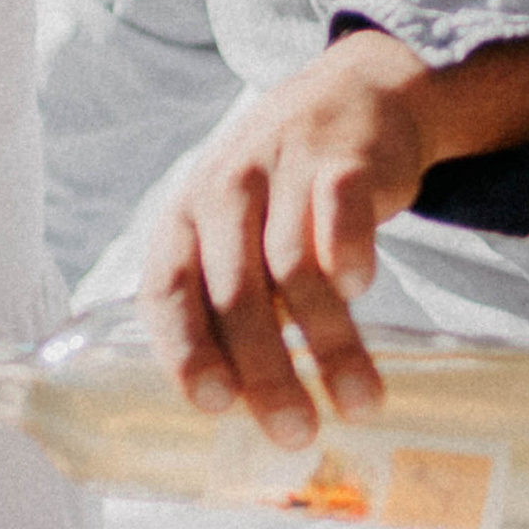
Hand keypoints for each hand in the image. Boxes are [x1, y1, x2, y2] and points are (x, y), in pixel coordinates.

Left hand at [138, 32, 436, 445]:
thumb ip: (237, 304)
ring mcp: (280, 171)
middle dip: (264, 370)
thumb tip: (248, 408)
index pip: (167, 291)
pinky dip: (350, 260)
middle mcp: (223, 192)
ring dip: (329, 343)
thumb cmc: (286, 192)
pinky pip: (341, 217)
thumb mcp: (241, 233)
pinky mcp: (342, 161)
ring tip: (358, 402)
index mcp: (185, 219)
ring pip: (295, 269)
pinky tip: (360, 292)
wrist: (356, 96)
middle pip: (234, 293)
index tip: (215, 405)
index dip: (186, 349)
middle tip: (294, 431)